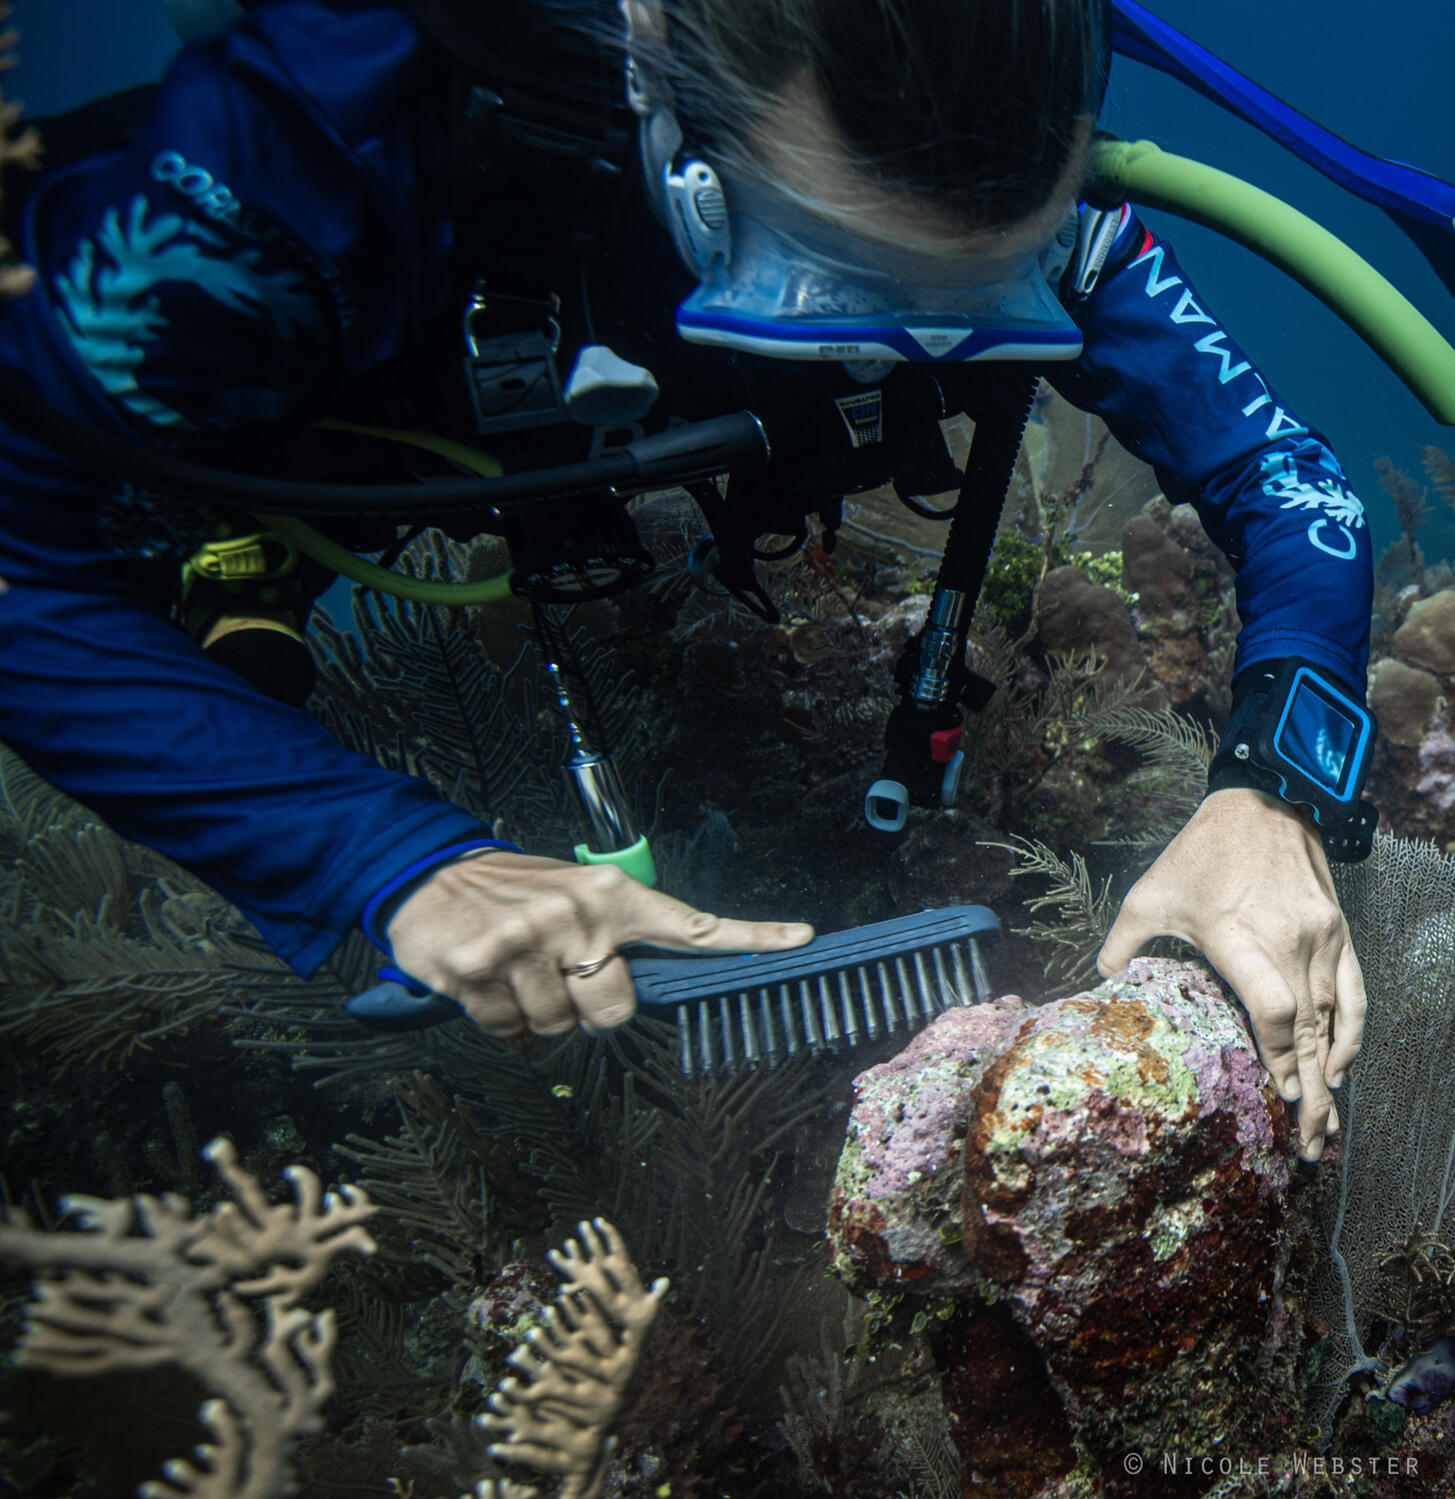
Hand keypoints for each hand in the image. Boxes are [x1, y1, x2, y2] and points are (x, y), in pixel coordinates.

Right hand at [386, 850, 813, 1037]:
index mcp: (609, 894)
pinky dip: (499, 1021)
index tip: (802, 937)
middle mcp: (573, 914)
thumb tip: (645, 991)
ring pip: (556, 1028)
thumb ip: (615, 935)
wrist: (427, 873)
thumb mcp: (573, 893)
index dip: (749, 936)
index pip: (690, 923)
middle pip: (614, 1012)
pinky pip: (508, 1032)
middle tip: (556, 976)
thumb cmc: (513, 892)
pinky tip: (486, 982)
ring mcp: (524, 943)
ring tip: (515, 970)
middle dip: (587, 1010)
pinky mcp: (477, 970)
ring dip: (535, 1014)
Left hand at [1096, 788, 1364, 1160]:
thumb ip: (1122, 944)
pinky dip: (1352, 1034)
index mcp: (1239, 937)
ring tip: (1326, 1122)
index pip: (1272, 1012)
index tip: (1277, 1098)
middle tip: (1309, 1143)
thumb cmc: (1198, 852)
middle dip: (1310, 1092)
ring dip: (1333, 1072)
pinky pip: (1353, 994)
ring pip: (1334, 1020)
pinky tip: (1343, 1066)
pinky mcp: (1337, 933)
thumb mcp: (1148, 894)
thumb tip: (1099, 984)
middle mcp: (1286, 942)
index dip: (1278, 1058)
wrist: (1263, 801)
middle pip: (1308, 1031)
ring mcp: (1318, 938)